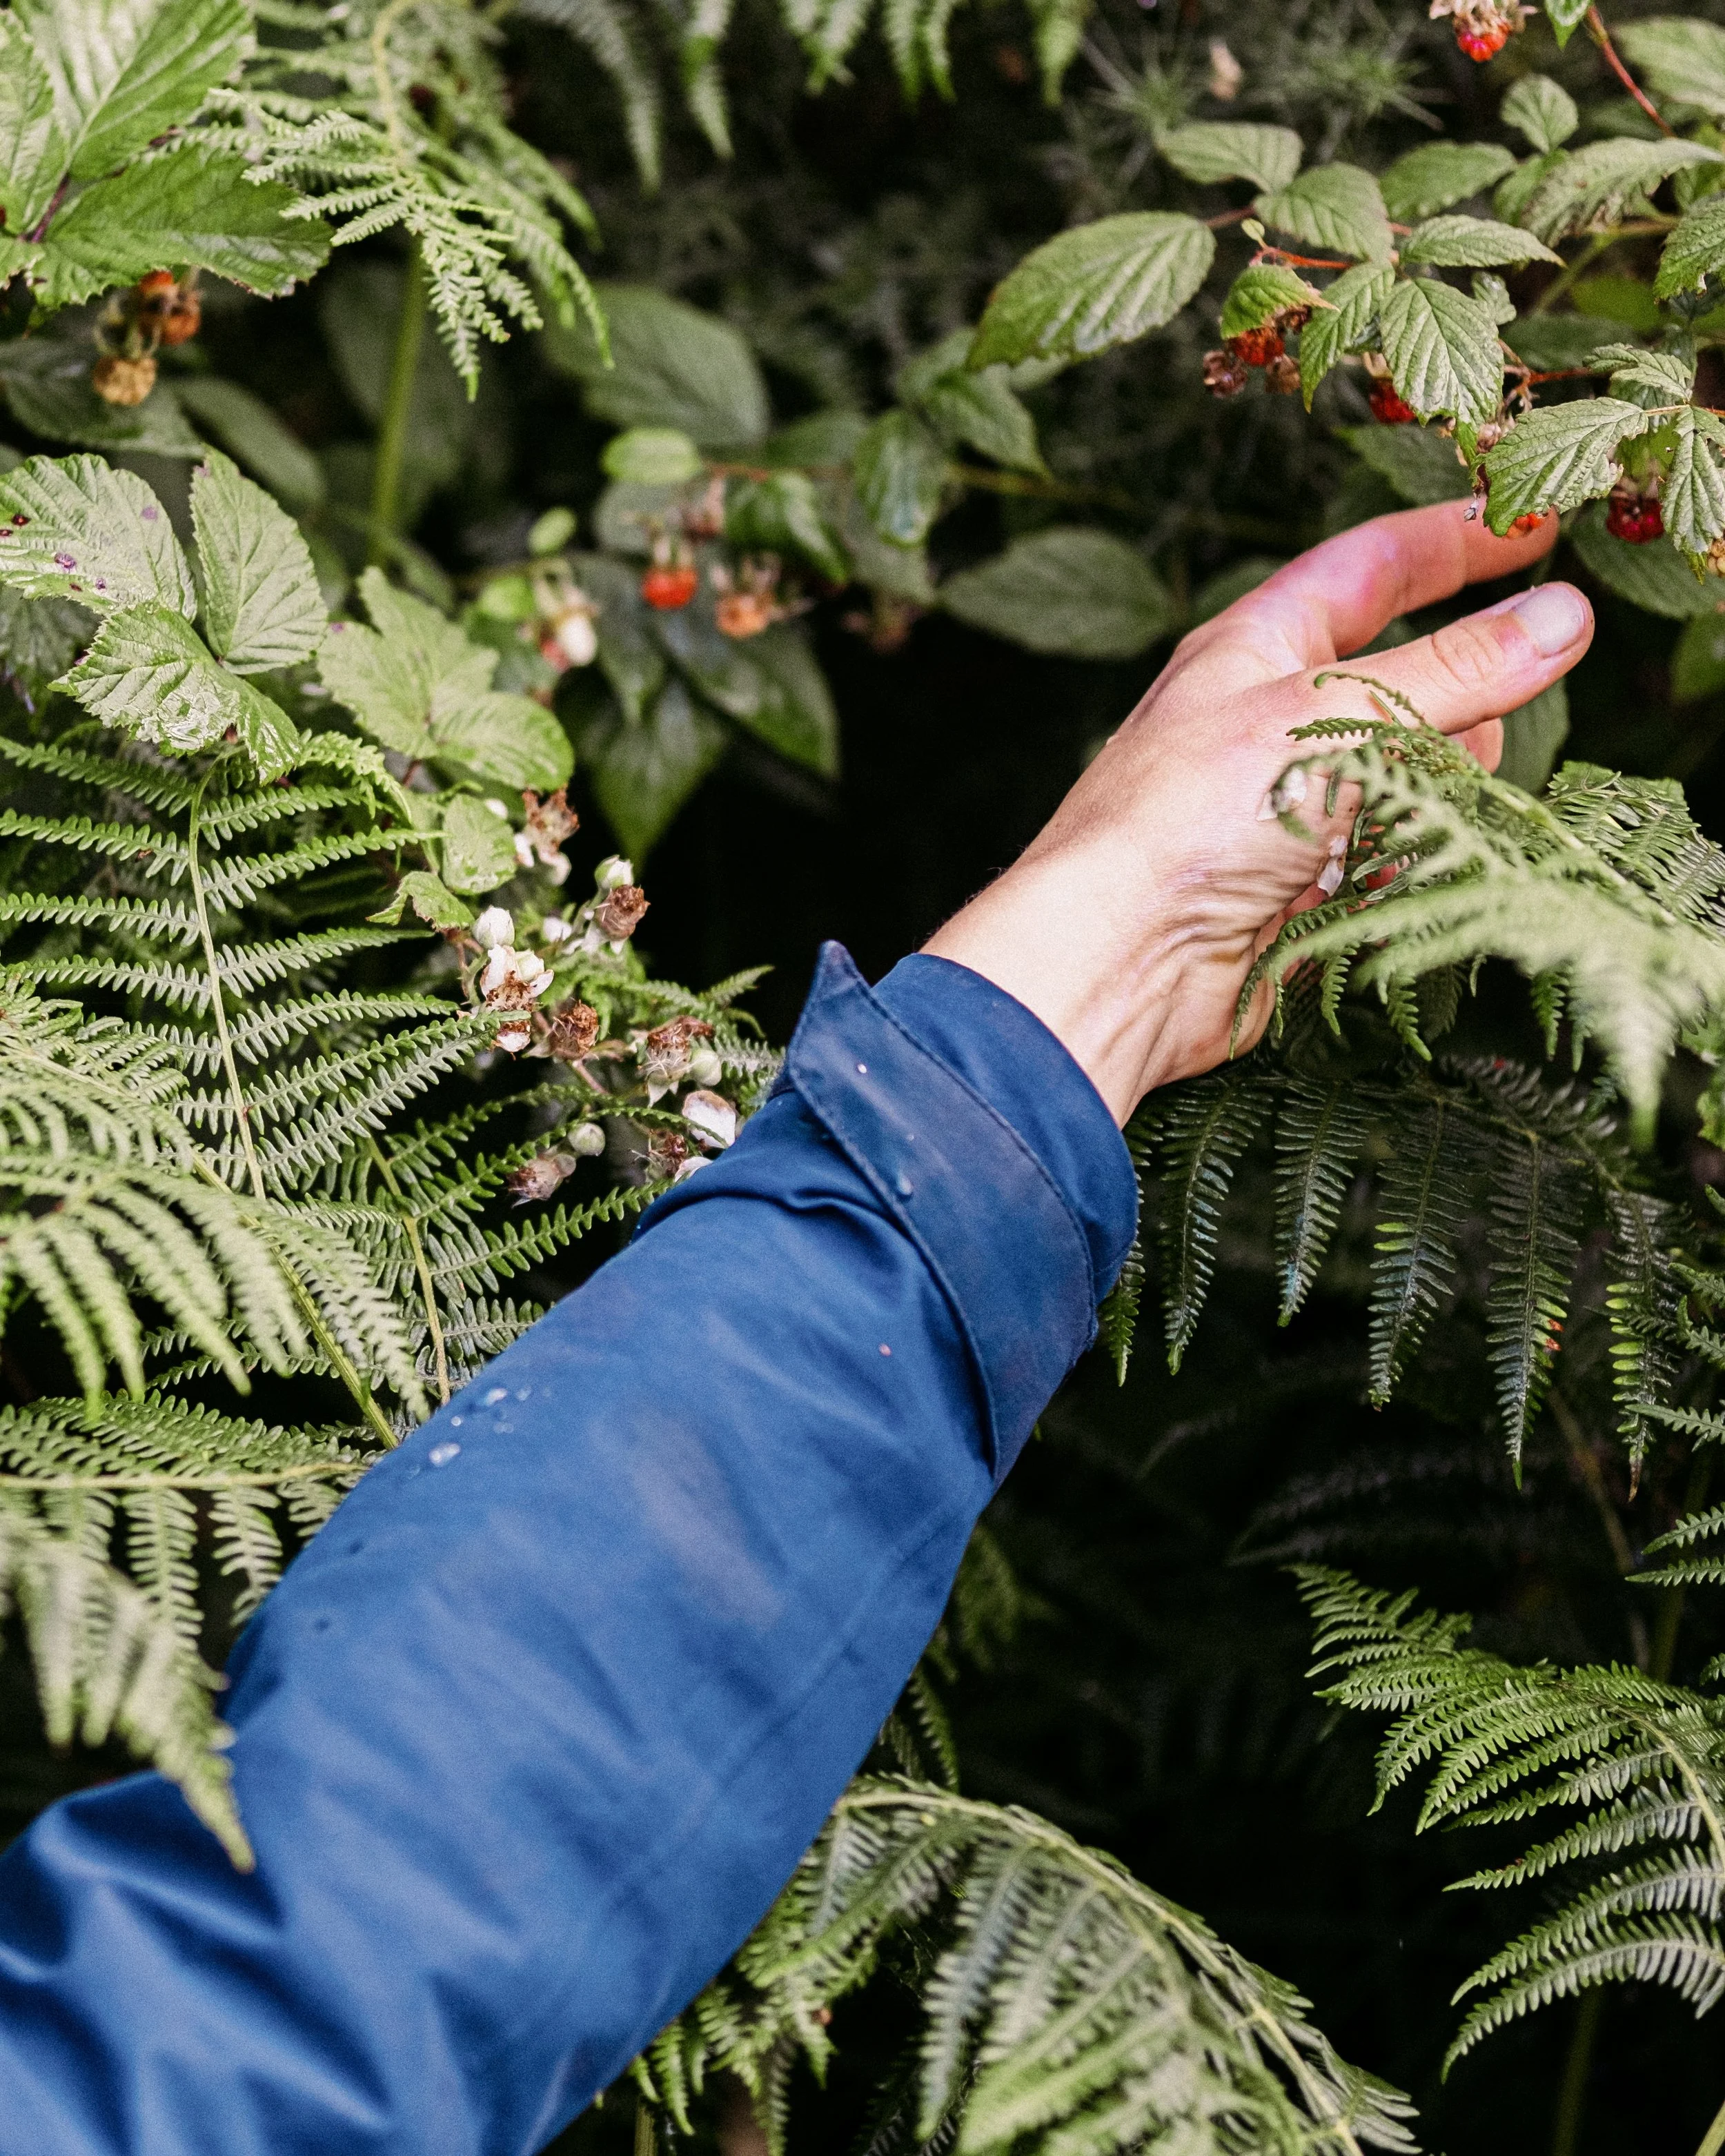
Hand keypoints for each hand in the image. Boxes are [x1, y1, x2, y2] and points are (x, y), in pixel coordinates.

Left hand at [924, 501, 1591, 1123]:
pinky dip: (1397, 874)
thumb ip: (1455, 671)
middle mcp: (1273, 719)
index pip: (1374, 566)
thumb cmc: (1191, 815)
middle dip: (1455, 709)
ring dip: (1427, 802)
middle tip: (1472, 728)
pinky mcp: (1304, 889)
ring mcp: (1291, 808)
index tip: (1537, 526)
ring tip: (1391, 825)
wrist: (1122, 958)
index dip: (1455, 542)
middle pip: (1413, 687)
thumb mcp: (1336, 717)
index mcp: (1261, 646)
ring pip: (1415, 783)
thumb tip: (1561, 617)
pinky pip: (1393, 865)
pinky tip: (1365, 888)